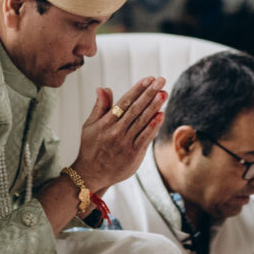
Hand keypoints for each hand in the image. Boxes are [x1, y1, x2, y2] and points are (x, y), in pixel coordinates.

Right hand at [71, 77, 166, 192]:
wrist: (91, 174)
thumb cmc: (91, 147)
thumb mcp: (90, 125)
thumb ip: (99, 107)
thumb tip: (103, 88)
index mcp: (105, 122)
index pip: (124, 102)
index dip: (137, 89)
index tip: (148, 79)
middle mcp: (116, 131)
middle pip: (135, 109)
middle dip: (149, 93)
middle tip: (161, 81)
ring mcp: (125, 143)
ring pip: (142, 121)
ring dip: (154, 107)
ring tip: (164, 93)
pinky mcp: (133, 155)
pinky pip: (145, 138)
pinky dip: (153, 126)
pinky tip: (161, 115)